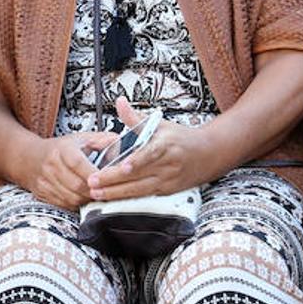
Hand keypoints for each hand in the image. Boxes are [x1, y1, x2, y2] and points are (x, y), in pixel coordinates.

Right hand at [22, 131, 112, 209]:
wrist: (29, 158)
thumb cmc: (59, 149)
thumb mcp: (80, 138)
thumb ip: (102, 140)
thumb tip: (120, 143)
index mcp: (62, 149)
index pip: (78, 163)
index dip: (93, 174)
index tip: (106, 179)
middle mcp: (51, 166)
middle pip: (76, 185)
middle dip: (94, 191)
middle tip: (107, 191)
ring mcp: (45, 181)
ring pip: (71, 198)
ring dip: (87, 199)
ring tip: (96, 195)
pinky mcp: (43, 194)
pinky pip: (64, 205)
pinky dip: (77, 204)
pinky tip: (83, 198)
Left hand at [86, 98, 208, 201]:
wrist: (209, 154)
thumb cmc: (180, 138)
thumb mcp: (159, 124)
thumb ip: (135, 117)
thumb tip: (120, 102)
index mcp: (165, 145)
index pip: (149, 154)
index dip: (136, 161)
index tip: (122, 166)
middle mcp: (167, 165)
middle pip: (138, 175)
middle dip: (113, 180)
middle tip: (92, 181)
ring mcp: (167, 181)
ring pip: (139, 190)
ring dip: (116, 193)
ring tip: (96, 193)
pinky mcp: (167, 192)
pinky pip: (145, 197)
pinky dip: (128, 200)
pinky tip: (112, 201)